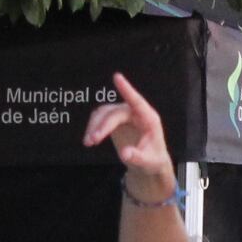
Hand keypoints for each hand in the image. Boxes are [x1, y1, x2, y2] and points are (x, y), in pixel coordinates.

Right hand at [83, 70, 177, 195]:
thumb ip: (137, 157)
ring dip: (94, 126)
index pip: (138, 101)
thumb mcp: (149, 162)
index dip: (127, 89)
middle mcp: (136, 114)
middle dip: (102, 125)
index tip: (117, 77)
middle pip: (114, 113)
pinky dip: (93, 128)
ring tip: (89, 143)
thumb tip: (125, 153)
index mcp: (149, 119)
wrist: (149, 164)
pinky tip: (90, 140)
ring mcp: (125, 115)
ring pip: (104, 113)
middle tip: (92, 141)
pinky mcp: (115, 120)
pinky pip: (99, 118)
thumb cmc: (153, 160)